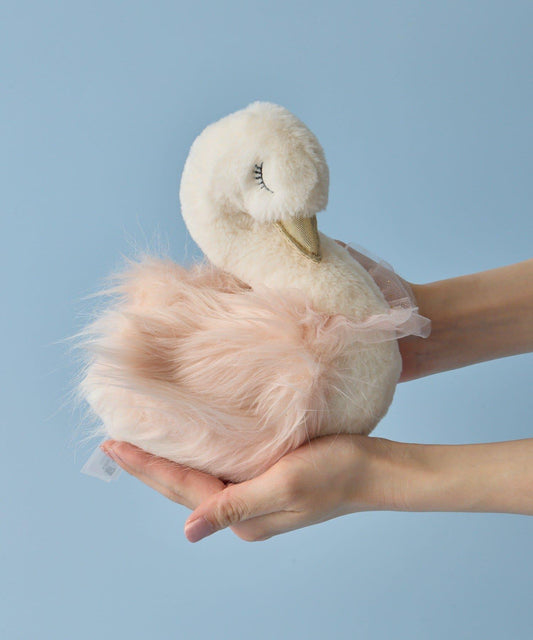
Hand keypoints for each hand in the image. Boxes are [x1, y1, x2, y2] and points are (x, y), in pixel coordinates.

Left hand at [100, 435, 404, 541]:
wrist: (373, 469)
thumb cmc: (334, 473)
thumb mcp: (284, 487)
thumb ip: (235, 507)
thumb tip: (188, 532)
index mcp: (242, 517)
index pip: (181, 489)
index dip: (146, 467)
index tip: (113, 446)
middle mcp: (242, 511)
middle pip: (183, 487)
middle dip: (149, 466)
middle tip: (115, 443)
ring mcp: (253, 496)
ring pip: (199, 477)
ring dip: (169, 461)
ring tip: (142, 443)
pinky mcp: (265, 479)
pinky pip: (219, 468)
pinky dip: (197, 455)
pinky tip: (190, 442)